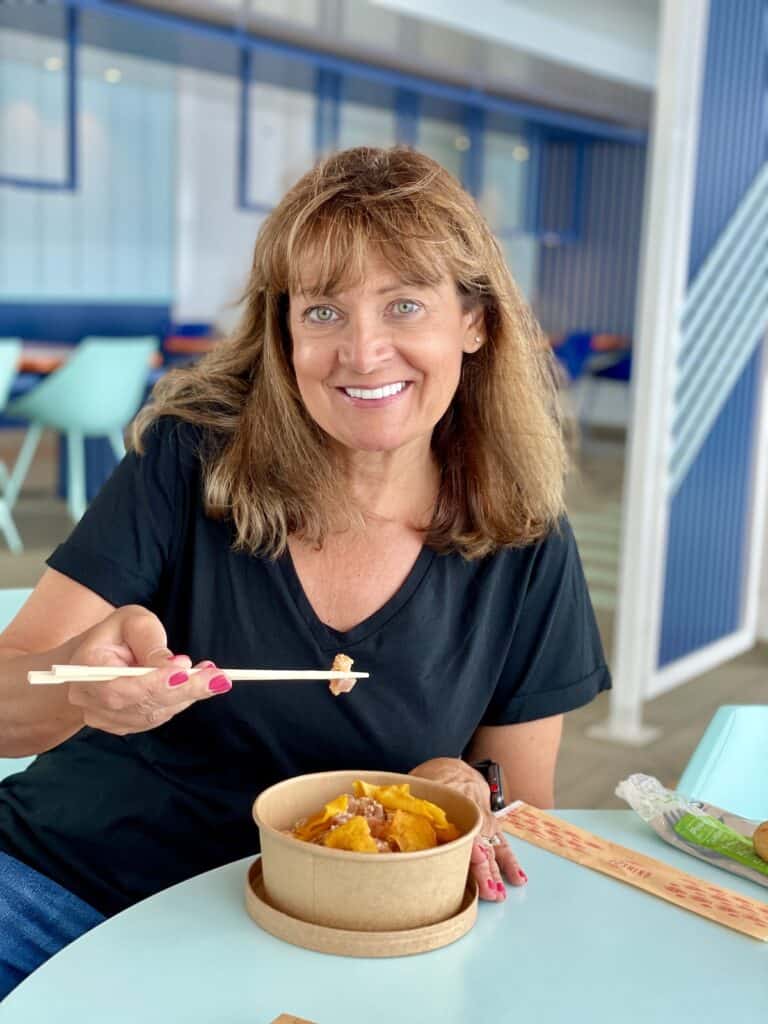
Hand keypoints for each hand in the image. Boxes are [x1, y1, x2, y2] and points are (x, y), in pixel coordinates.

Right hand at [64, 604, 231, 735]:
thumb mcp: (132, 621)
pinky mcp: (124, 724)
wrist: (97, 656)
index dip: (150, 683)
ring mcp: (105, 717)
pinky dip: (183, 701)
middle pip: (138, 704)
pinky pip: (158, 717)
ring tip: (217, 677)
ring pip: (153, 714)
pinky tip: (203, 684)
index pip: (116, 686)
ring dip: (189, 696)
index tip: (184, 670)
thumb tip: (174, 665)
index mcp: (83, 669)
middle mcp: (90, 700)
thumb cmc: (117, 634)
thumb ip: (150, 641)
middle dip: (182, 690)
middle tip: (217, 677)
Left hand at [409, 757, 526, 901]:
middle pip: (479, 842)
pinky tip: (517, 878)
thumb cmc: (432, 779)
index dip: (466, 847)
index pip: (462, 827)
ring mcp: (484, 820)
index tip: (470, 862)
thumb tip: (386, 820)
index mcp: (453, 801)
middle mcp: (472, 813)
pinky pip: (502, 844)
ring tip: (499, 893)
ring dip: (496, 870)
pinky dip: (509, 862)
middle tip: (488, 891)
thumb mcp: (418, 786)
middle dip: (484, 868)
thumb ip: (408, 804)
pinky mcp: (490, 826)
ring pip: (492, 846)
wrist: (454, 768)